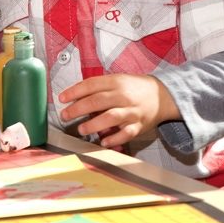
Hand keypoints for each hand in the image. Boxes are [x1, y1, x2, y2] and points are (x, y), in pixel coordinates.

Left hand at [58, 74, 180, 148]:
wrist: (162, 95)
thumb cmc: (134, 88)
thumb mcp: (118, 81)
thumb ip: (99, 88)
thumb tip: (74, 99)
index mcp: (117, 82)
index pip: (92, 84)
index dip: (75, 91)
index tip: (62, 98)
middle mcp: (124, 96)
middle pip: (98, 101)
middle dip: (79, 108)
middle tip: (65, 115)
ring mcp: (132, 111)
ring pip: (111, 117)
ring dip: (94, 124)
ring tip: (81, 130)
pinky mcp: (139, 126)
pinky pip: (126, 133)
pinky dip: (115, 138)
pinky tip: (104, 141)